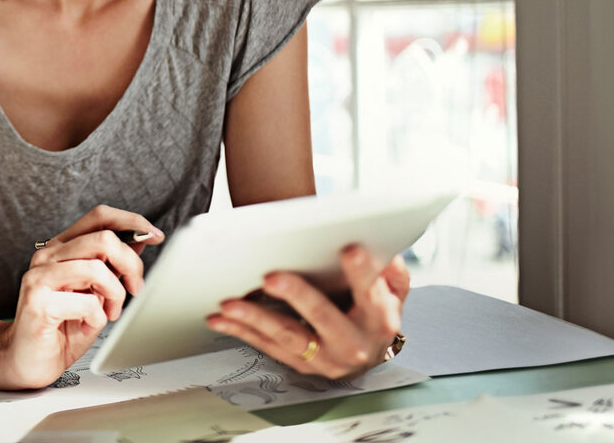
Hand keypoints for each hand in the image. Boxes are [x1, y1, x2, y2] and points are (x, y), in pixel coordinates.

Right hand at [0, 205, 163, 388]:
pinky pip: (86, 302)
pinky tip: (85, 326)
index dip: (132, 223)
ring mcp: (39, 277)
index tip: (154, 236)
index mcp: (61, 248)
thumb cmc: (60, 329)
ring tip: (108, 313)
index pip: (99, 217)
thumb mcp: (95, 293)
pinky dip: (97, 318)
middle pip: (104, 239)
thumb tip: (139, 243)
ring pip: (97, 269)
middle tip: (135, 289)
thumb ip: (111, 267)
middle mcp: (47, 256)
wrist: (25, 361)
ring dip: (115, 295)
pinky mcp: (38, 302)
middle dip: (131, 265)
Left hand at [205, 246, 408, 378]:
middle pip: (323, 317)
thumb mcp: (392, 291)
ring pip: (287, 336)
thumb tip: (381, 248)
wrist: (368, 354)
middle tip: (272, 277)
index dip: (361, 272)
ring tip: (231, 302)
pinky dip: (242, 331)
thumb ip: (389, 270)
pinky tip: (221, 318)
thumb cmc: (374, 313)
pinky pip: (267, 347)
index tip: (349, 249)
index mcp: (379, 320)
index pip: (371, 293)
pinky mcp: (303, 365)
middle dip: (297, 296)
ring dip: (255, 318)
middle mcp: (353, 343)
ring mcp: (326, 358)